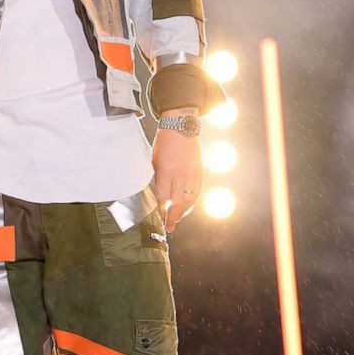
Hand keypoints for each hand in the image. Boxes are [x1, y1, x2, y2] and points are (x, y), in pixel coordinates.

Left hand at [151, 113, 202, 232]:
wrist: (180, 127)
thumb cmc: (164, 142)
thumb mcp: (154, 159)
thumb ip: (156, 177)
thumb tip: (155, 194)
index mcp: (166, 170)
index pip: (163, 196)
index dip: (161, 210)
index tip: (158, 219)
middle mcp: (180, 174)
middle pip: (177, 201)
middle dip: (172, 216)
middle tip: (168, 228)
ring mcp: (192, 174)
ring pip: (189, 199)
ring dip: (183, 211)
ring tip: (177, 220)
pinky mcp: (199, 172)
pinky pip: (197, 192)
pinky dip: (192, 202)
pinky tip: (187, 208)